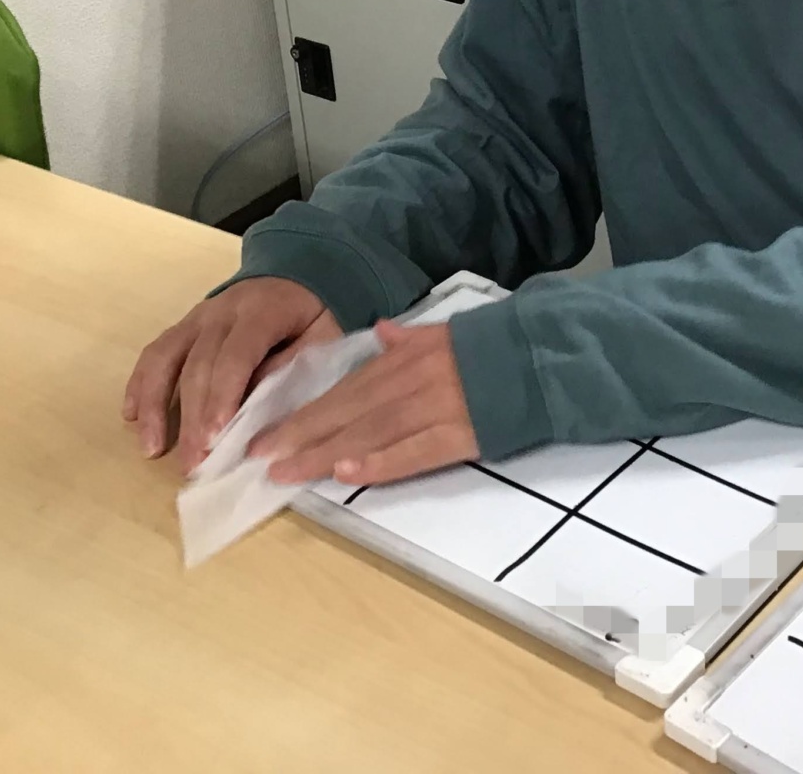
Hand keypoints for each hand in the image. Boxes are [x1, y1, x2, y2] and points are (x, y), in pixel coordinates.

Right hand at [122, 276, 339, 470]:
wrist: (295, 272)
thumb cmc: (313, 312)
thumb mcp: (324, 332)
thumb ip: (297, 363)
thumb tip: (262, 405)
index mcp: (261, 311)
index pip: (235, 356)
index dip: (223, 396)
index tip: (215, 437)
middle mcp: (221, 311)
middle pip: (198, 366)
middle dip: (193, 418)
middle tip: (193, 463)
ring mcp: (197, 317)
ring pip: (166, 359)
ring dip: (156, 406)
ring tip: (152, 449)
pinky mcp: (183, 326)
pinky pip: (155, 353)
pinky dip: (140, 384)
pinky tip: (131, 416)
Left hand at [248, 321, 477, 485]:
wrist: (544, 357)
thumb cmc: (493, 348)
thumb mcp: (446, 333)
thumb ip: (410, 338)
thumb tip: (382, 330)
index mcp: (405, 358)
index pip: (345, 389)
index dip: (304, 412)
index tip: (266, 433)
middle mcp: (411, 381)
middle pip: (347, 410)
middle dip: (300, 434)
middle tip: (258, 457)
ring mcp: (434, 408)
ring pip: (370, 432)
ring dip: (325, 452)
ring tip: (287, 471)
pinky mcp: (459, 434)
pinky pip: (413, 452)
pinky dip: (380, 463)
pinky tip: (348, 473)